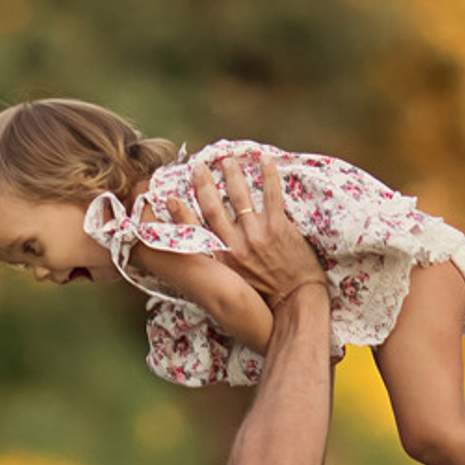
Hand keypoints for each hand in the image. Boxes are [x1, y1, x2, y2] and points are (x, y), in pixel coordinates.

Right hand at [190, 152, 324, 307]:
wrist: (295, 305)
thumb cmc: (268, 301)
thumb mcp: (236, 287)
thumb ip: (224, 268)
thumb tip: (212, 258)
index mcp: (222, 260)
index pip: (196, 232)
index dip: (181, 214)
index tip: (169, 198)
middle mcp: (235, 246)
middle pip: (214, 207)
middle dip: (204, 184)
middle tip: (199, 166)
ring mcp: (257, 235)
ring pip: (240, 197)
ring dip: (233, 174)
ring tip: (228, 160)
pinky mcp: (278, 228)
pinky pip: (271, 195)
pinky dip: (268, 175)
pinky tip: (265, 159)